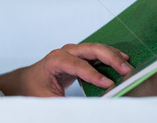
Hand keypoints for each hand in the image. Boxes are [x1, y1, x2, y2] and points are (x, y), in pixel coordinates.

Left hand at [0, 43, 131, 96]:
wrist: (28, 80)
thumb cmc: (36, 89)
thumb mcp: (47, 100)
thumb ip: (66, 104)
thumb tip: (84, 109)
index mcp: (55, 60)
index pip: (77, 66)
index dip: (94, 75)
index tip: (109, 85)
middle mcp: (65, 51)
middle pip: (90, 49)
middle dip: (110, 58)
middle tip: (126, 70)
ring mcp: (72, 51)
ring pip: (96, 48)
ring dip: (113, 55)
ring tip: (128, 65)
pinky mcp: (79, 55)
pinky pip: (97, 52)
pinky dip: (110, 56)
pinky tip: (122, 60)